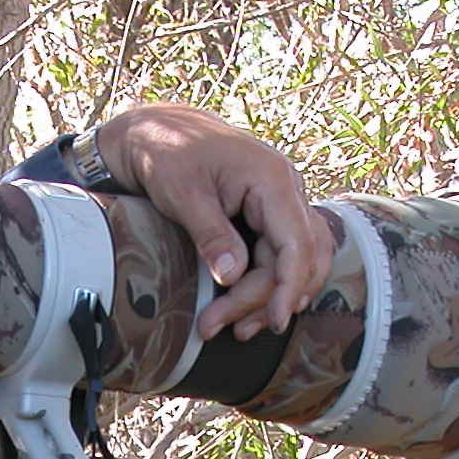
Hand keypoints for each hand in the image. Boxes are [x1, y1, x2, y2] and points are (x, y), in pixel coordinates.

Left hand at [92, 104, 335, 340]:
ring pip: (296, 261)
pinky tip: (250, 307)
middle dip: (263, 300)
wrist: (160, 130)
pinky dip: (269, 283)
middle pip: (295, 259)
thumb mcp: (182, 193)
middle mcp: (287, 190)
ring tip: (235, 328)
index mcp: (272, 179)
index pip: (298, 242)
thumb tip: (232, 275)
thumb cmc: (168, 153)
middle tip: (218, 326)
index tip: (274, 321)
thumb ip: (211, 233)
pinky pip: (284, 254)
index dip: (288, 286)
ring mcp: (282, 201)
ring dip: (269, 297)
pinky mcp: (270, 213)